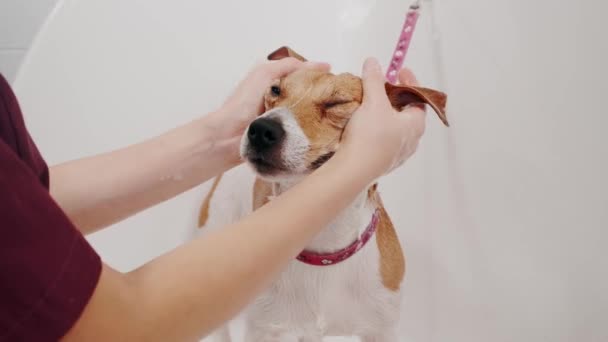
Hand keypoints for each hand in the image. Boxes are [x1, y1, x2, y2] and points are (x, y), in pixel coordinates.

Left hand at [211, 57, 329, 138]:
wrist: (227, 137)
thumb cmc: (242, 104)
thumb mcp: (264, 74)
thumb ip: (288, 66)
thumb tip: (318, 65)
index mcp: (274, 84)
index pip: (302, 77)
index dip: (318, 77)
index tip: (336, 80)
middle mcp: (279, 101)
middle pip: (307, 96)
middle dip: (322, 96)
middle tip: (340, 99)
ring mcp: (282, 120)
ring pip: (307, 114)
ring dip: (319, 114)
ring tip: (336, 114)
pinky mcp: (283, 138)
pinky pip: (302, 132)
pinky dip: (311, 130)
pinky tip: (323, 129)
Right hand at [339, 58, 425, 179]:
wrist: (354, 170)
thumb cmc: (370, 135)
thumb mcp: (373, 102)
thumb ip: (374, 80)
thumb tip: (373, 62)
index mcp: (416, 125)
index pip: (419, 98)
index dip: (410, 82)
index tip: (400, 71)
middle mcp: (412, 141)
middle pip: (408, 114)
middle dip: (397, 99)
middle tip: (385, 87)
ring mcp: (398, 155)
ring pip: (396, 129)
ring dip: (387, 115)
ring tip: (373, 105)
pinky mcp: (383, 163)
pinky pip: (385, 141)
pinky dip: (379, 129)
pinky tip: (365, 126)